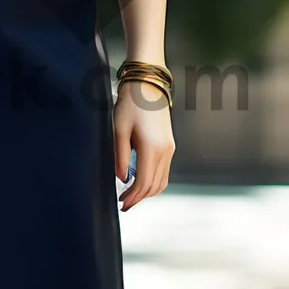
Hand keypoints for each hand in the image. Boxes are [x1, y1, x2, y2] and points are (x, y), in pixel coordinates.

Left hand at [113, 80, 173, 211]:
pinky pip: (164, 170)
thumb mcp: (118, 129)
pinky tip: (141, 180)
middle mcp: (165, 151)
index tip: (121, 203)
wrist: (147, 85)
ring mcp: (169, 148)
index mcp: (152, 148)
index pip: (143, 183)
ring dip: (147, 191)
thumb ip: (120, 156)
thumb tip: (122, 178)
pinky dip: (154, 180)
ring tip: (131, 195)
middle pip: (155, 186)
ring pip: (162, 180)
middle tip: (124, 203)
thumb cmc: (131, 103)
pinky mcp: (169, 145)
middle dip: (139, 198)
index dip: (132, 197)